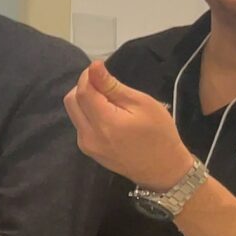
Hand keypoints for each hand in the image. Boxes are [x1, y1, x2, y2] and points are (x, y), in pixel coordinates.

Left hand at [64, 61, 196, 189]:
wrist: (163, 169)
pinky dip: (88, 113)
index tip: (100, 69)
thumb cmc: (159, 133)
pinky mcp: (88, 150)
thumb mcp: (141, 103)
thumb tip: (93, 66)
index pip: (83, 91)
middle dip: (84, 86)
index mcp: (104, 123)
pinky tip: (107, 115)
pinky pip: (79, 124)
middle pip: (72, 100)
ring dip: (84, 99)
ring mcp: (86, 145)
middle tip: (105, 84)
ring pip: (73, 112)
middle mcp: (88, 135)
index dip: (88, 75)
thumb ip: (112, 86)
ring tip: (109, 100)